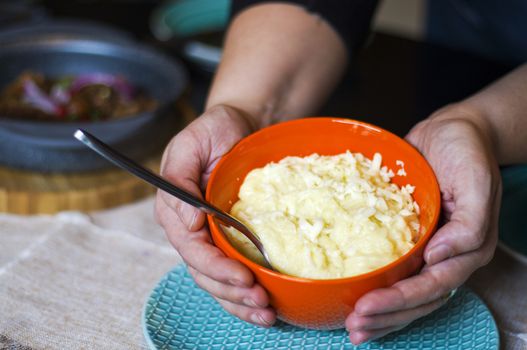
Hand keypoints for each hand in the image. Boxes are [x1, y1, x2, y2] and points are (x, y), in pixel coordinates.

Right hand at [155, 104, 275, 326]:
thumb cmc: (215, 129)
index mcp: (176, 209)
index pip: (192, 249)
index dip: (216, 267)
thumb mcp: (191, 143)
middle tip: (261, 301)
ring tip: (266, 313)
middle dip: (231, 292)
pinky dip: (245, 293)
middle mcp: (191, 229)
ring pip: (218, 282)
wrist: (241, 125)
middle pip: (204, 273)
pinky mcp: (231, 240)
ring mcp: (211, 237)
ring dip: (239, 302)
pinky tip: (265, 306)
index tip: (243, 277)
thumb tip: (187, 218)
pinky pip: (234, 272)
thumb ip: (179, 178)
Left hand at [346, 105, 501, 343]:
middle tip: (354, 327)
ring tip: (354, 328)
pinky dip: (378, 289)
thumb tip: (439, 257)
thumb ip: (470, 224)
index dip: (400, 300)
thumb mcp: (477, 180)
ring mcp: (427, 248)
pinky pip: (395, 270)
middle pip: (419, 298)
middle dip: (387, 316)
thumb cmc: (467, 152)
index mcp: (467, 247)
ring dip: (382, 314)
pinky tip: (357, 300)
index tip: (366, 307)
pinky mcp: (409, 238)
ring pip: (407, 292)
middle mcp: (446, 254)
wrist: (452, 131)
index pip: (433, 285)